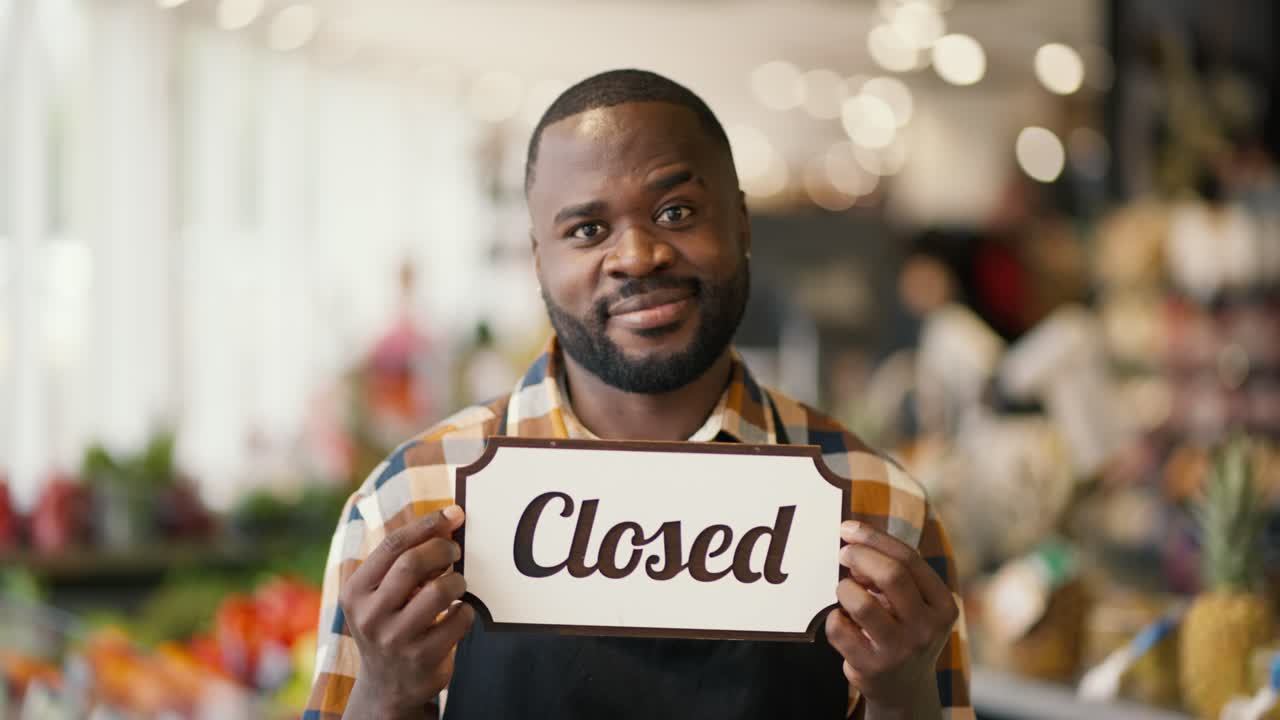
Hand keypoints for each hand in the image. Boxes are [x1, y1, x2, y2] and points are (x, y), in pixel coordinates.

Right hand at [340, 505, 474, 719]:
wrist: (387, 685)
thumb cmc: (390, 623)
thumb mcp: (381, 593)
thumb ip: (404, 559)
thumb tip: (447, 520)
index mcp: (355, 592)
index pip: (392, 545)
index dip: (426, 525)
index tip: (451, 514)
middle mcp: (370, 616)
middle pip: (413, 563)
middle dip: (442, 549)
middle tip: (456, 551)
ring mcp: (395, 639)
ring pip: (439, 591)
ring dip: (457, 581)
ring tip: (456, 585)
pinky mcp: (423, 658)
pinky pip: (458, 619)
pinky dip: (465, 610)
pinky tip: (458, 613)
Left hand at [826, 520, 957, 718]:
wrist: (904, 689)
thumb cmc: (903, 632)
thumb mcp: (914, 604)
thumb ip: (894, 574)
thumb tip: (853, 541)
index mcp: (942, 604)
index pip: (909, 559)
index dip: (874, 538)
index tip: (848, 529)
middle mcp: (927, 628)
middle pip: (891, 575)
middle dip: (859, 556)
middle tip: (842, 553)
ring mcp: (901, 650)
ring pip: (862, 603)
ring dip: (844, 588)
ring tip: (844, 591)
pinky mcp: (872, 667)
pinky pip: (839, 628)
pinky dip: (833, 618)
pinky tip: (841, 620)